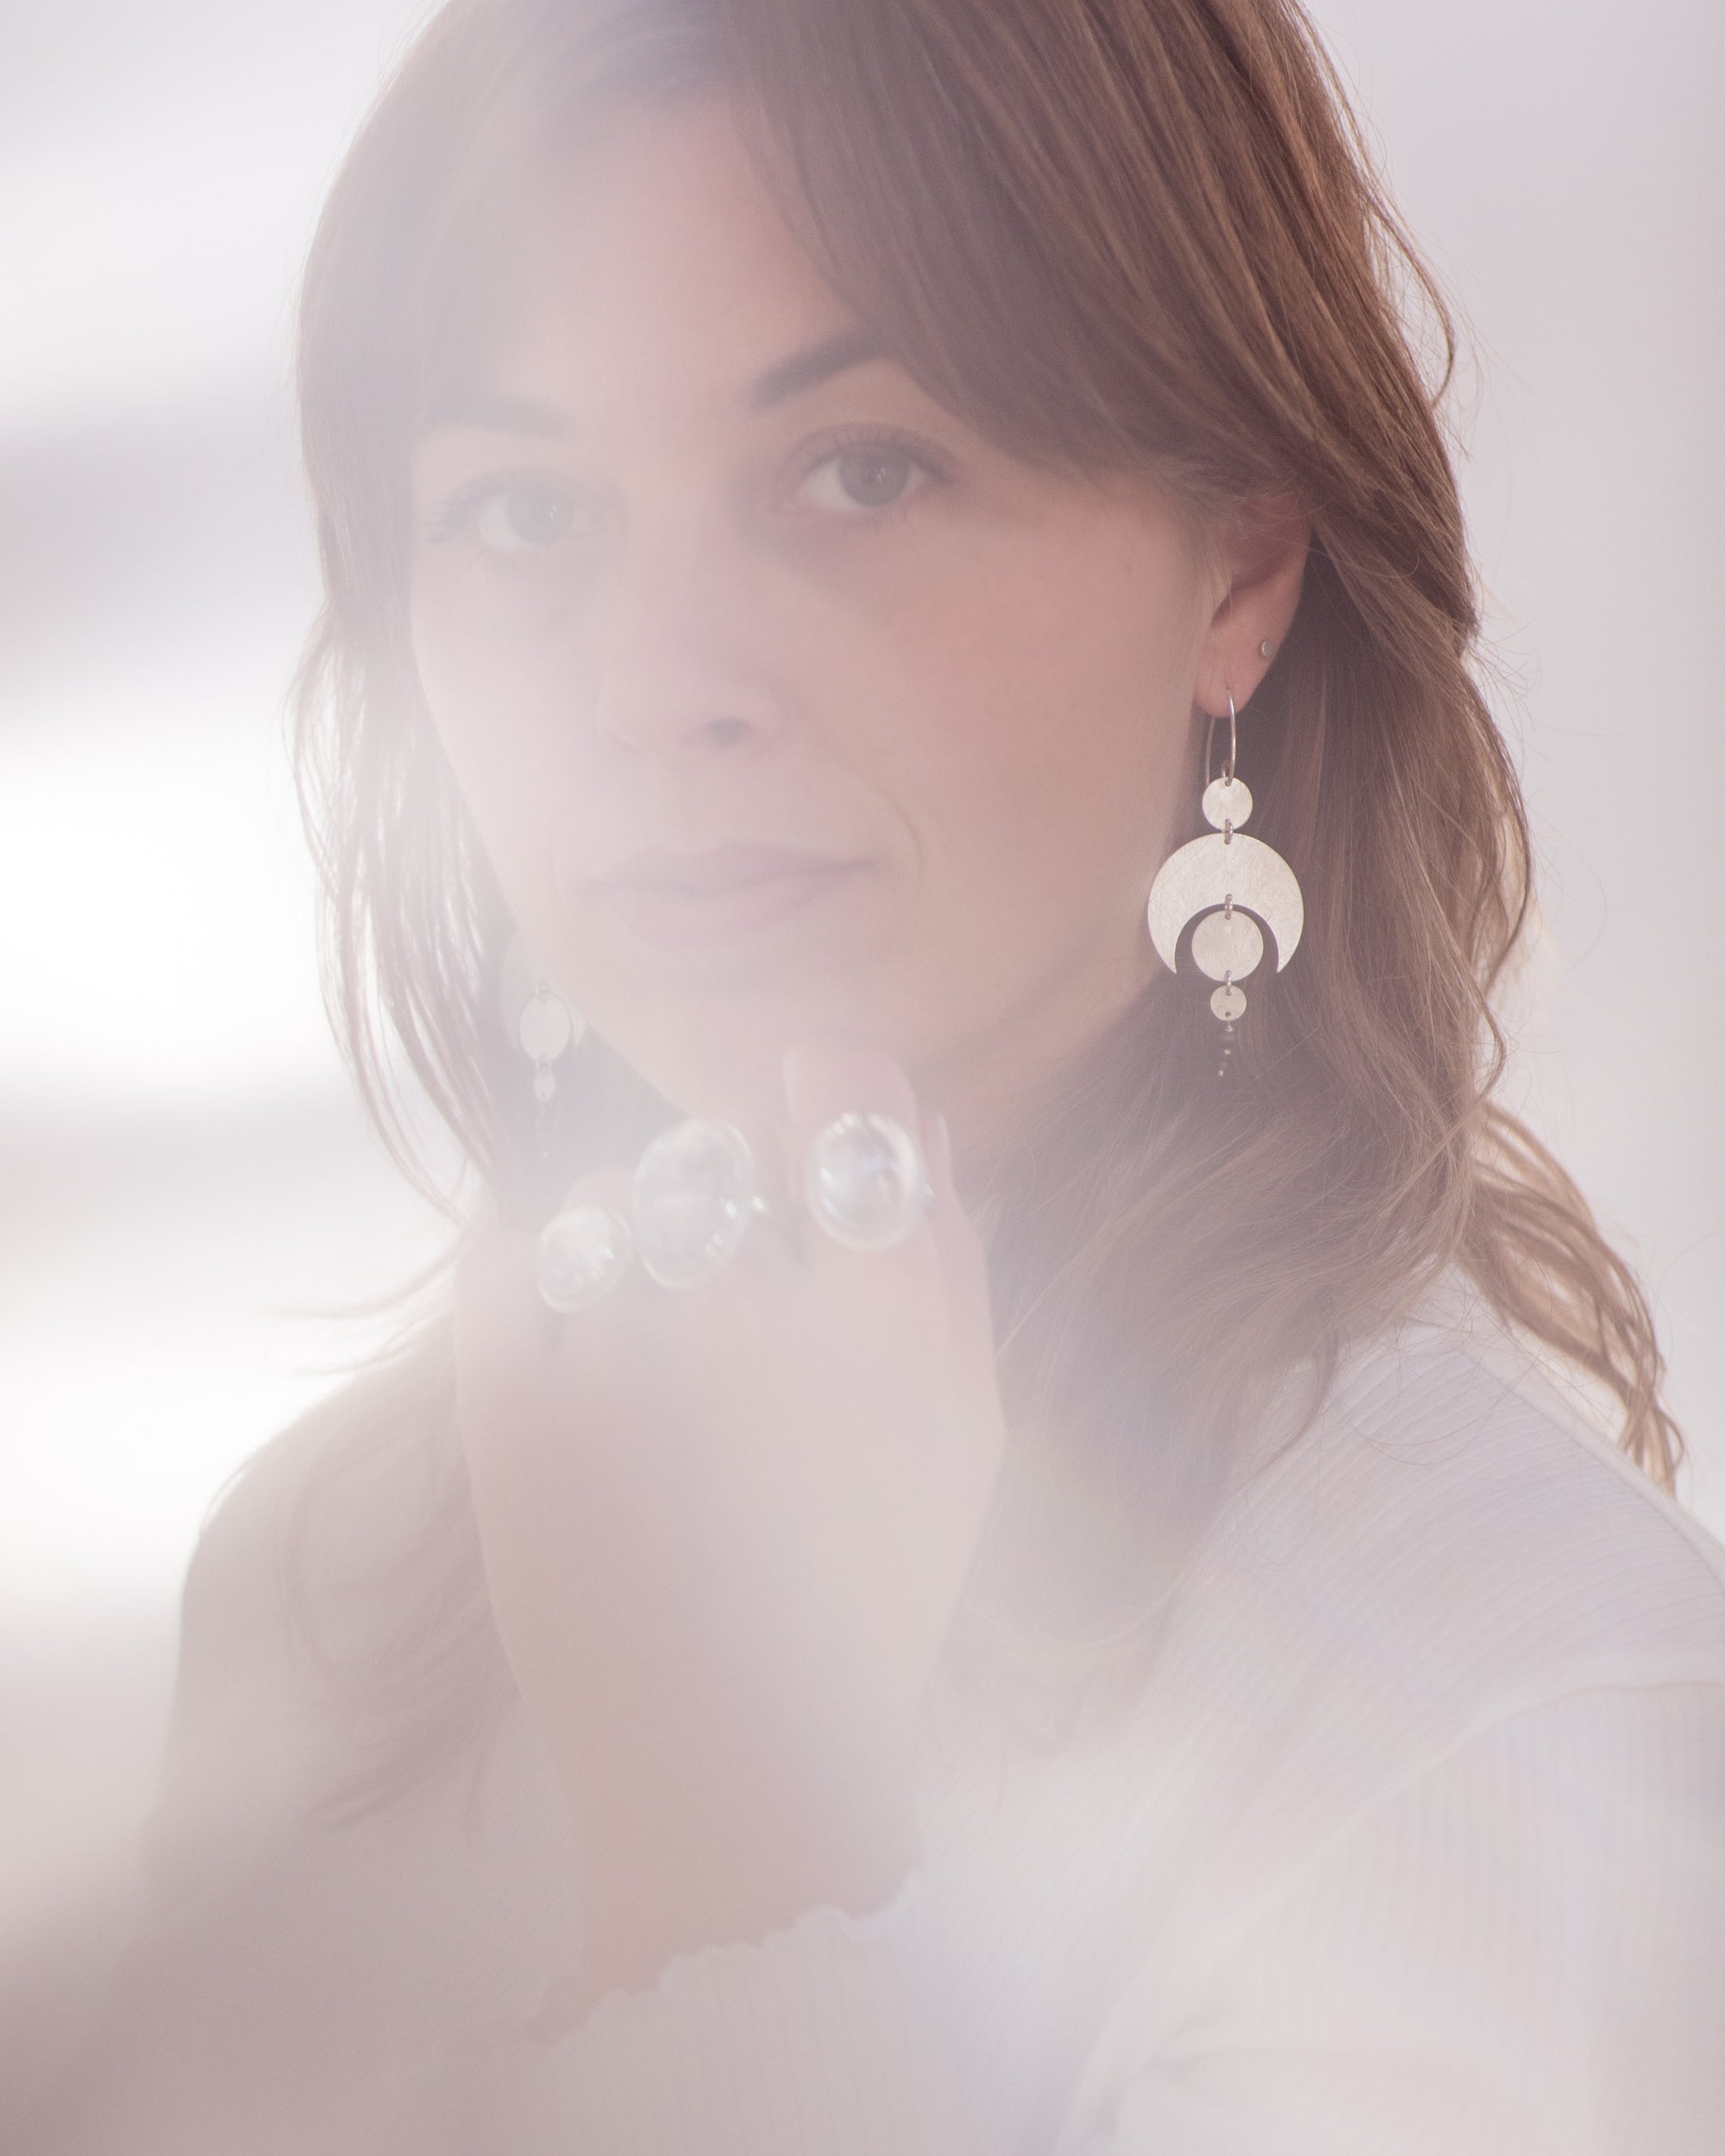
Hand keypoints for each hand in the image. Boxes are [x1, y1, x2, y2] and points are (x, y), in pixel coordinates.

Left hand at [452, 1036, 1005, 2002]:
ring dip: (630, 1239)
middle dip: (722, 1189)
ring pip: (612, 1197)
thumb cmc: (865, 1599)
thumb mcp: (959, 1446)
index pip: (851, 1125)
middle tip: (719, 1269)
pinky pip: (510, 1251)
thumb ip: (951, 1278)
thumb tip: (928, 1127)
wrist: (726, 1764)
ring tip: (642, 1340)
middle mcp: (753, 1329)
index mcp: (885, 1337)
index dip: (828, 1078)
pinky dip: (533, 1268)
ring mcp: (621, 1365)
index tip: (807, 1073)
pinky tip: (568, 1331)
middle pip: (716, 1151)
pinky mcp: (513, 1409)